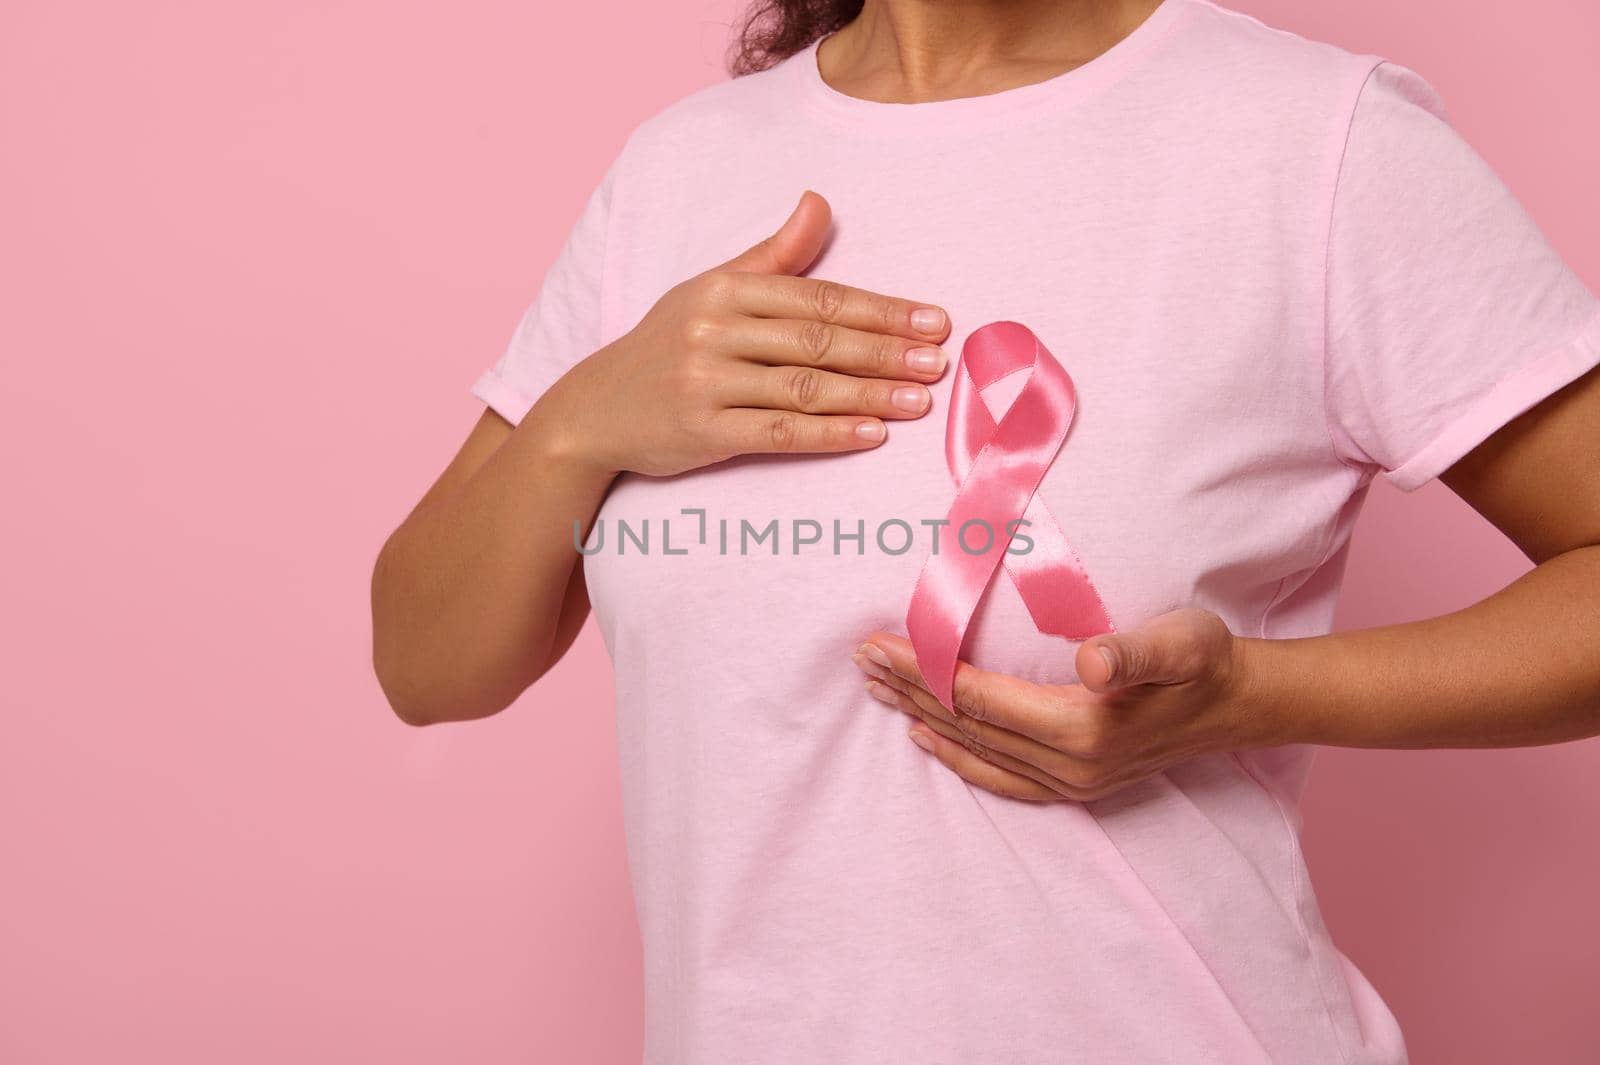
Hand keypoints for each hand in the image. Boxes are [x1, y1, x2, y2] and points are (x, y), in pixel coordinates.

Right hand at [537, 190, 952, 476]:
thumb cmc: (667, 344)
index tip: (933, 320)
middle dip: (885, 351)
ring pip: (804, 387)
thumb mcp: (711, 290)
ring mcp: (706, 383)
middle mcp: (713, 331)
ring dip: (869, 394)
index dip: (880, 310)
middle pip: (818, 341)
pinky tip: (872, 434)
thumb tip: (820, 202)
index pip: (818, 297)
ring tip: (920, 399)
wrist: (595, 409)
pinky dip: (829, 435)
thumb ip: (772, 255)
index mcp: (724, 290)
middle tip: (939, 360)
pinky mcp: (702, 432)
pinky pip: (778, 434)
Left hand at [851, 608, 1270, 801]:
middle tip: (859, 660)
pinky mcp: (1076, 785)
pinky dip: (958, 758)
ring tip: (877, 691)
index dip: (923, 668)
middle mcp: (1068, 765)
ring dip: (921, 718)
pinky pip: (999, 778)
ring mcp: (1070, 782)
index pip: (977, 695)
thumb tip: (1092, 664)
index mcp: (1080, 728)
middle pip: (965, 724)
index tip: (878, 642)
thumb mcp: (1179, 642)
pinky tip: (927, 739)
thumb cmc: (1205, 659)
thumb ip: (1135, 652)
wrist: (1242, 703)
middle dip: (907, 689)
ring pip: (974, 750)